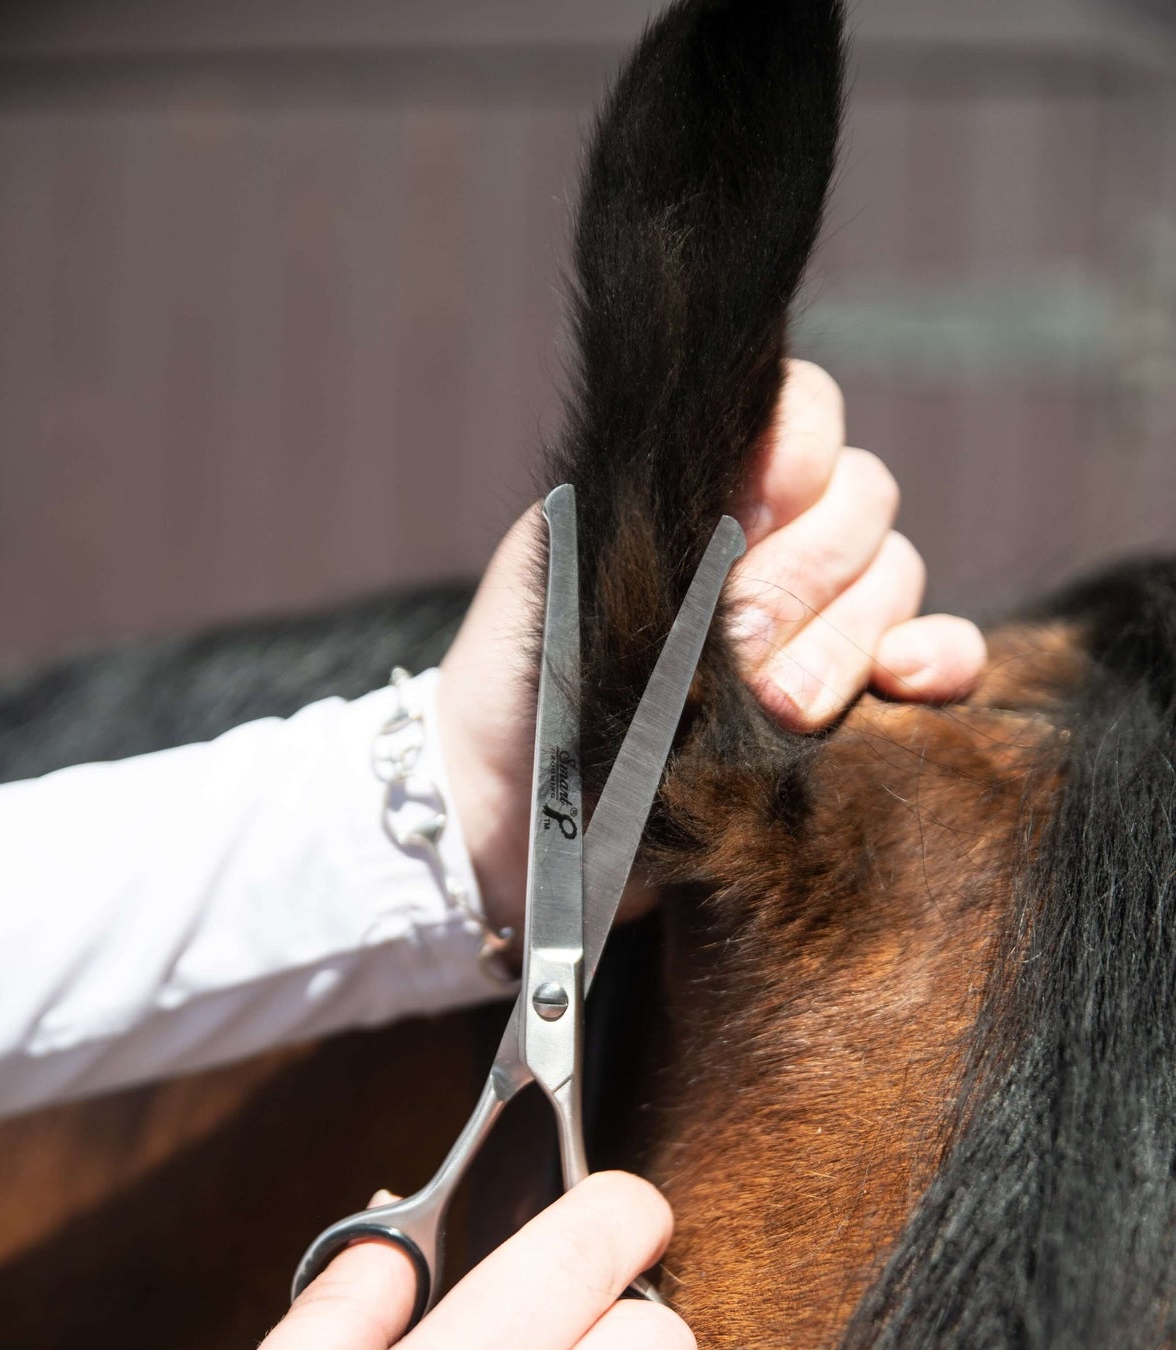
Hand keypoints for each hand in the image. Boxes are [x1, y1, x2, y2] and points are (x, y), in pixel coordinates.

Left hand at [438, 360, 986, 933]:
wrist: (518, 824)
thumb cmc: (521, 692)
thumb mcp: (566, 573)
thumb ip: (658, 504)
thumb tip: (753, 500)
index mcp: (709, 489)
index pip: (806, 413)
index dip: (795, 454)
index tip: (745, 519)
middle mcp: (780, 544)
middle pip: (863, 500)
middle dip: (802, 580)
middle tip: (743, 652)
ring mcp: (828, 626)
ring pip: (899, 575)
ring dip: (847, 639)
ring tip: (780, 711)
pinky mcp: (860, 710)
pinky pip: (943, 656)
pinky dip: (938, 660)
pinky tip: (902, 684)